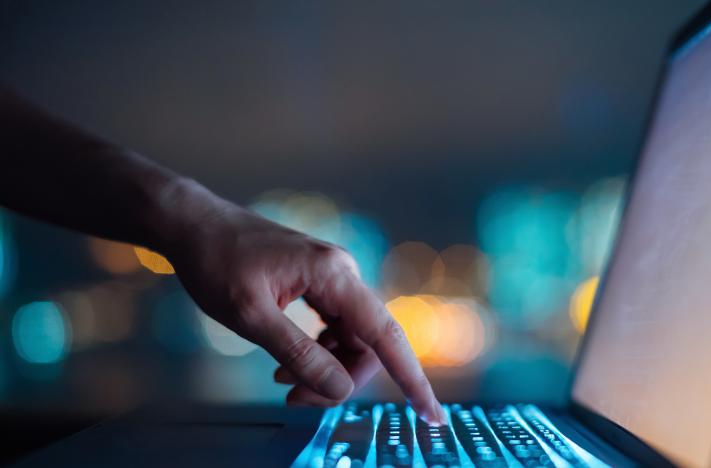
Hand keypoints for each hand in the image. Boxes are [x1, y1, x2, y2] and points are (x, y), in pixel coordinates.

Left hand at [164, 198, 445, 424]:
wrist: (193, 225)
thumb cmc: (216, 261)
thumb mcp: (251, 316)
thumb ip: (299, 353)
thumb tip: (340, 389)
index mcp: (333, 275)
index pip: (385, 335)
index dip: (411, 378)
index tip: (431, 413)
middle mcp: (341, 274)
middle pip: (366, 342)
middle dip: (340, 378)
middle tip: (297, 399)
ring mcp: (331, 277)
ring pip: (350, 338)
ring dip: (326, 367)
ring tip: (283, 379)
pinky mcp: (317, 282)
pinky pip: (333, 326)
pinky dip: (317, 351)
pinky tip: (287, 362)